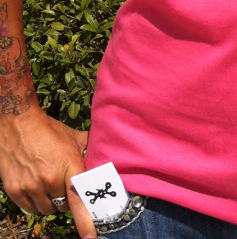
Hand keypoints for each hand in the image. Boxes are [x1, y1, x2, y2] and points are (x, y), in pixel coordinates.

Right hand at [0, 107, 96, 238]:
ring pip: (47, 210)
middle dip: (67, 199)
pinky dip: (35, 202)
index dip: (85, 221)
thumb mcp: (73, 137)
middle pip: (64, 206)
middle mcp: (49, 180)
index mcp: (68, 166)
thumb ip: (89, 148)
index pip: (79, 199)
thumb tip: (106, 153)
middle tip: (64, 185)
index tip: (91, 237)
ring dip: (51, 202)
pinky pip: (30, 209)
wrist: (18, 124)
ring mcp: (31, 187)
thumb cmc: (49, 130)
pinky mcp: (15, 191)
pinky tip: (36, 186)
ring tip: (49, 184)